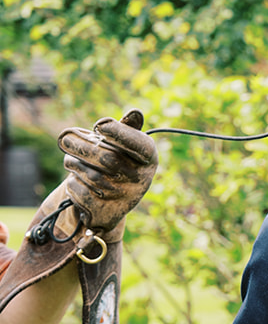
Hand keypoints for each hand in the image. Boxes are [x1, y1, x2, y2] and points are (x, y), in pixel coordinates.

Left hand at [58, 111, 157, 240]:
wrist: (111, 205)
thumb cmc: (119, 165)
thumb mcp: (127, 148)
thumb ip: (127, 129)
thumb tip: (135, 113)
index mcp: (149, 160)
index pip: (139, 145)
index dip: (120, 133)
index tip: (99, 125)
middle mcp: (139, 180)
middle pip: (106, 158)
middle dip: (80, 145)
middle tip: (63, 138)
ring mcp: (121, 197)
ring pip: (88, 173)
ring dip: (73, 162)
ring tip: (72, 159)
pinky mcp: (102, 210)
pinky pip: (78, 188)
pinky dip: (72, 181)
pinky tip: (77, 179)